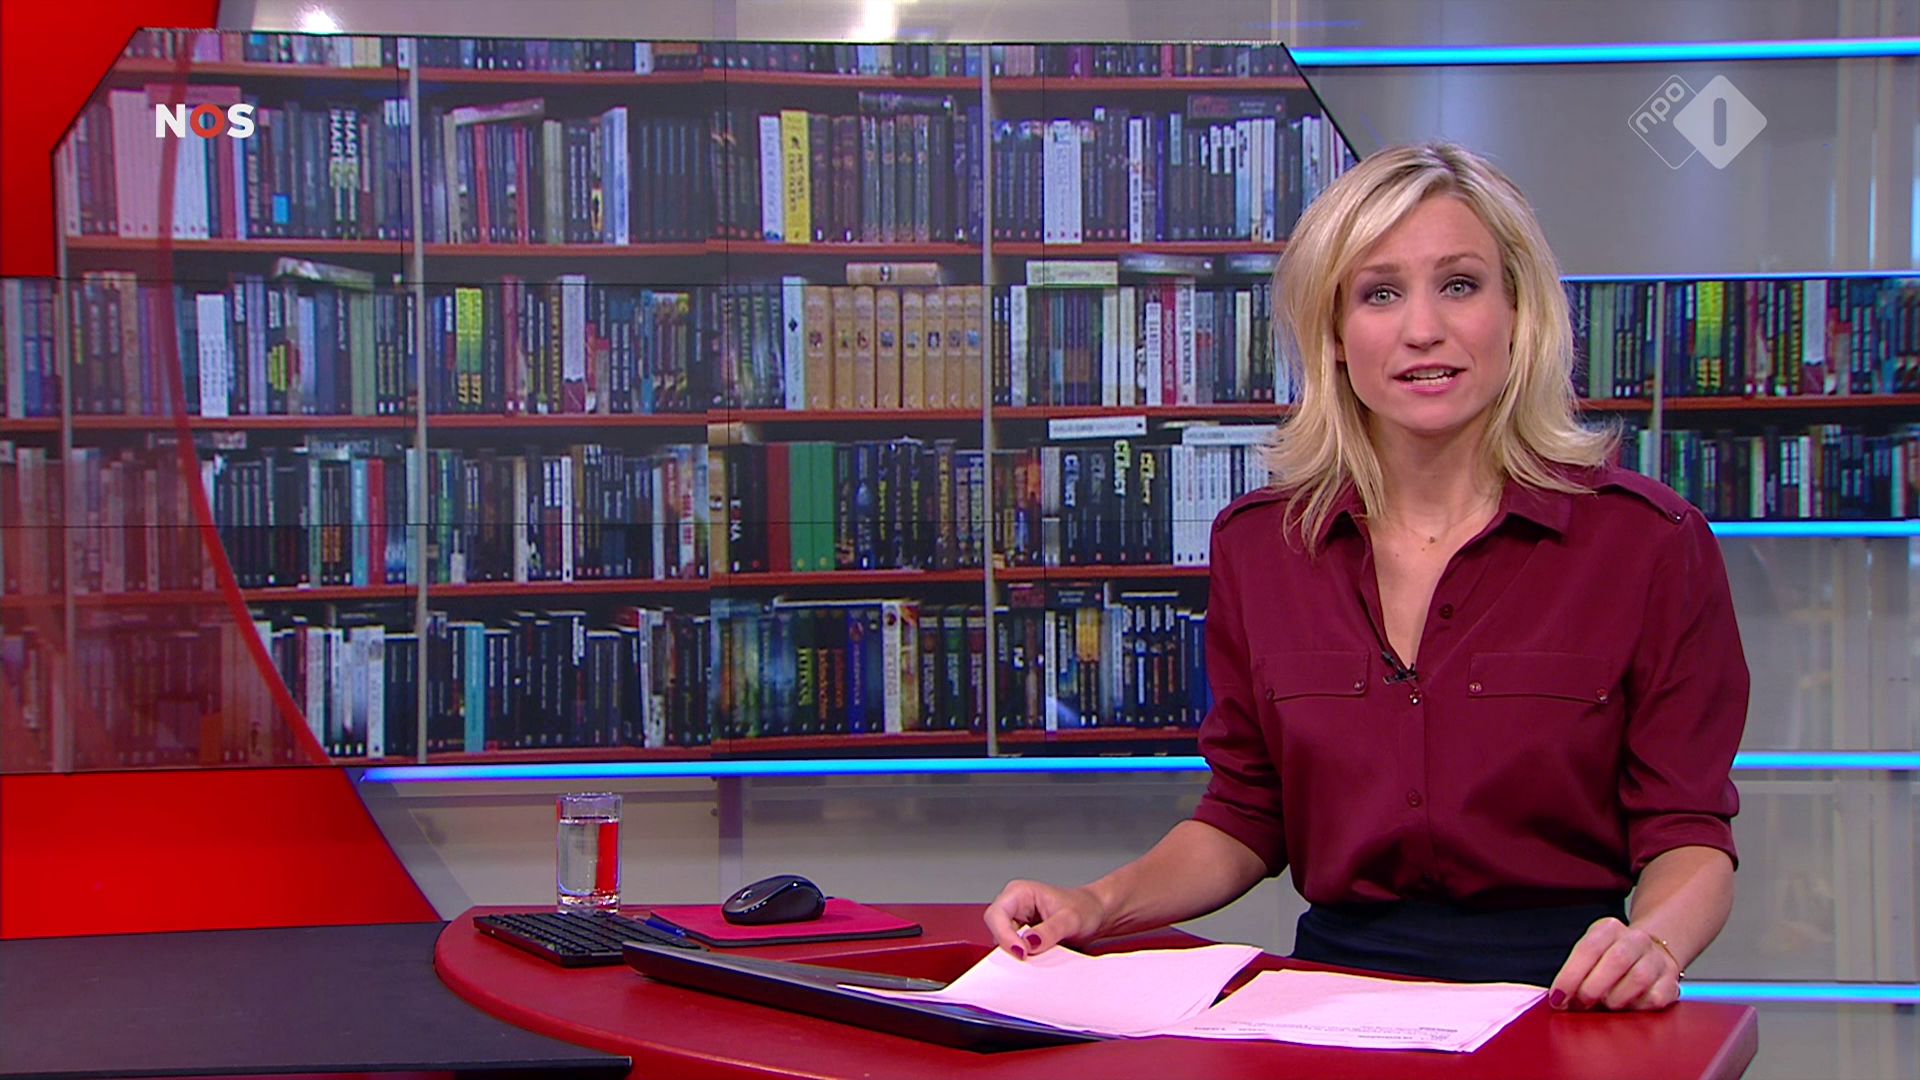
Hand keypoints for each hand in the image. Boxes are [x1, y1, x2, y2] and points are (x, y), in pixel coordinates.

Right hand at [982, 879, 1107, 958]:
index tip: (1022, 953)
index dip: (1004, 935)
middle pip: (996, 930)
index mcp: (1019, 892)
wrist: (1096, 915)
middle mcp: (1013, 906)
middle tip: (1029, 960)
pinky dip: (1023, 959)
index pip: (996, 915)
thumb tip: (1028, 943)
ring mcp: (1016, 923)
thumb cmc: (1084, 908)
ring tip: (1039, 958)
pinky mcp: (1021, 938)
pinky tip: (1038, 961)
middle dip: (1009, 947)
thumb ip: (1049, 931)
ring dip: (1016, 955)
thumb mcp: (1070, 919)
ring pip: (1003, 944)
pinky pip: (1014, 952)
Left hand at [1548, 917, 1682, 1011]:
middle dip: (1593, 987)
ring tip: (1605, 1005)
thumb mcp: (1589, 954)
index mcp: (1609, 928)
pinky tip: (1628, 1007)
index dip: (1570, 975)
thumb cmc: (1610, 958)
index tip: (1557, 997)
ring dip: (1616, 998)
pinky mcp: (1671, 981)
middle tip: (1581, 1003)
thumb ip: (1574, 973)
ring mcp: (1657, 959)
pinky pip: (1655, 997)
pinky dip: (1638, 1007)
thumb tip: (1558, 998)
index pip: (1588, 948)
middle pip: (1616, 960)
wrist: (1651, 953)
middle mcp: (1636, 939)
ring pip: (1638, 979)